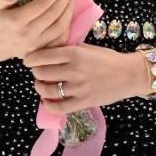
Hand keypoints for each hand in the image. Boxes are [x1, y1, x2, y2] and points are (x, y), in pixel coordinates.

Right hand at [0, 0, 76, 61]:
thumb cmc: (1, 20)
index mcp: (16, 21)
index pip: (41, 4)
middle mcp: (28, 34)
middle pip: (53, 14)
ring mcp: (37, 45)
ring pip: (60, 26)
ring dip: (69, 9)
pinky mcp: (43, 51)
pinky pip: (61, 38)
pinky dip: (68, 23)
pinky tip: (70, 11)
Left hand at [24, 44, 149, 112]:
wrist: (128, 74)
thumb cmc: (108, 59)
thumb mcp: (88, 48)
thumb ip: (69, 51)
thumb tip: (48, 53)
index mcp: (75, 53)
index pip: (44, 56)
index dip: (31, 59)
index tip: (28, 60)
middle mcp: (74, 70)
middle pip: (42, 73)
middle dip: (36, 72)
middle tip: (37, 71)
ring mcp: (77, 88)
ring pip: (47, 90)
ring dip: (39, 87)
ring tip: (40, 85)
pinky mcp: (82, 103)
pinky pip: (58, 107)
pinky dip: (48, 105)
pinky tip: (46, 101)